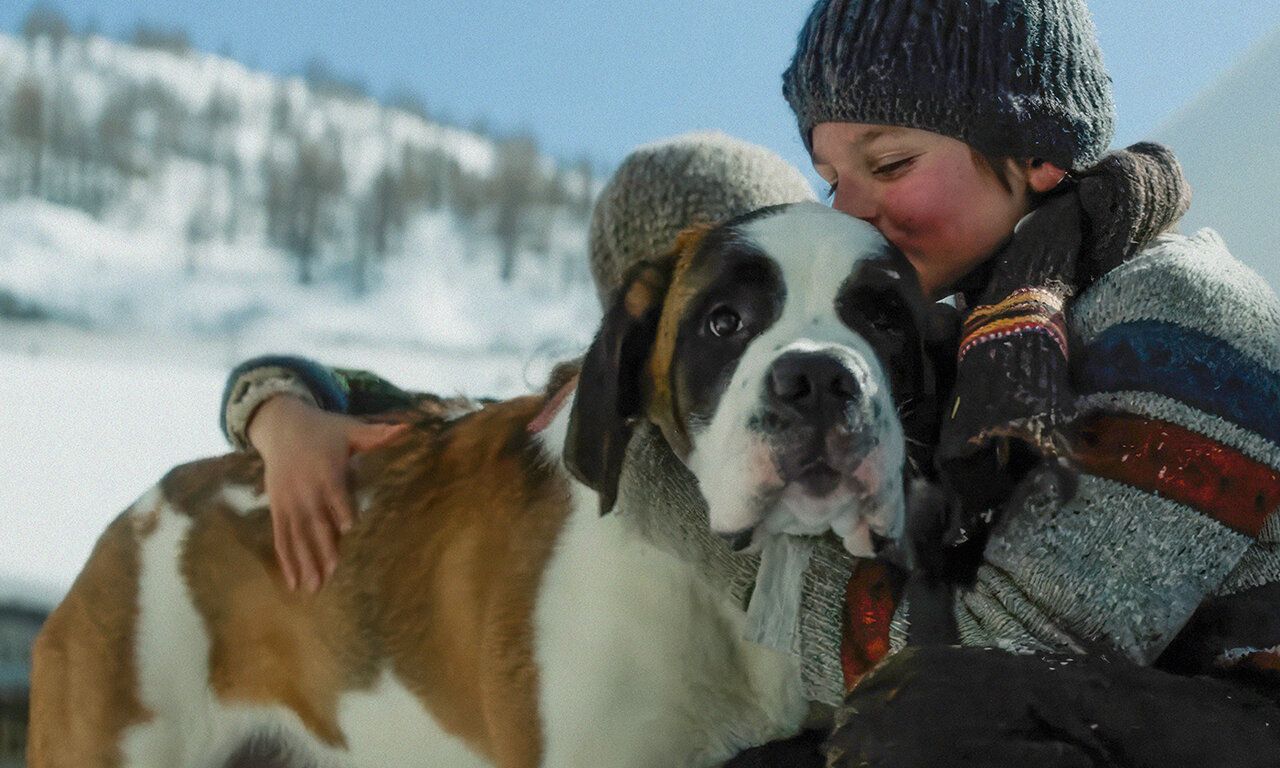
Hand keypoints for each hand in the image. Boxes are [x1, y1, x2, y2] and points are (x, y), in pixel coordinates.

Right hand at [247, 395, 408, 591]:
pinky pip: (280, 536)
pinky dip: (285, 559)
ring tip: (312, 589)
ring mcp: (289, 501)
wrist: (280, 424)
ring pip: (297, 535)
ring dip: (304, 562)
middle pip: (316, 521)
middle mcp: (305, 489)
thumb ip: (377, 434)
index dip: (342, 513)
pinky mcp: (277, 508)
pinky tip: (291, 582)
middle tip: (334, 573)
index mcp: (326, 471)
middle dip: (324, 547)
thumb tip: (407, 429)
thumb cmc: (323, 429)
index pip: (336, 496)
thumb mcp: (350, 428)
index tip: (351, 532)